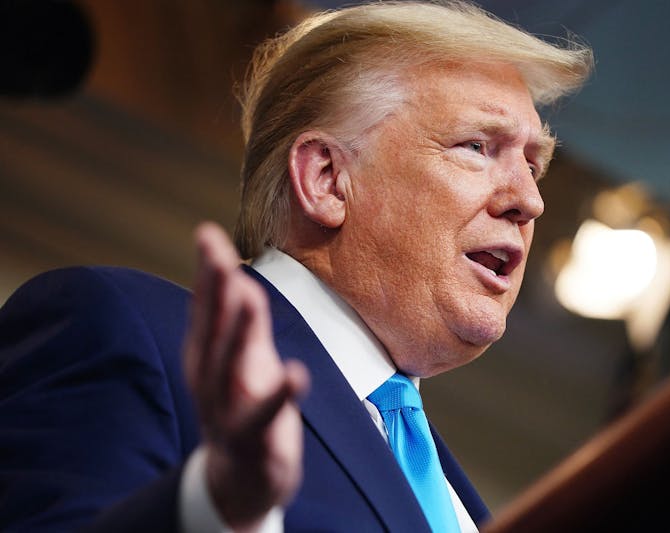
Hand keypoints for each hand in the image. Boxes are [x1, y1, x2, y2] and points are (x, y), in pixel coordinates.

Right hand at [184, 222, 308, 529]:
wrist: (239, 477)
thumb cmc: (241, 403)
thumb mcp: (239, 356)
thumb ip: (238, 316)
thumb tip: (233, 269)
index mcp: (207, 355)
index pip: (207, 307)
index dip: (207, 272)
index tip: (206, 233)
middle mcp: (212, 379)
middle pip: (212, 331)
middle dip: (214, 292)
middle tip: (217, 254)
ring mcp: (230, 410)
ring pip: (230, 368)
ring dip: (238, 334)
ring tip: (246, 298)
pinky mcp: (257, 438)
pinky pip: (269, 415)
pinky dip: (281, 395)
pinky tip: (297, 373)